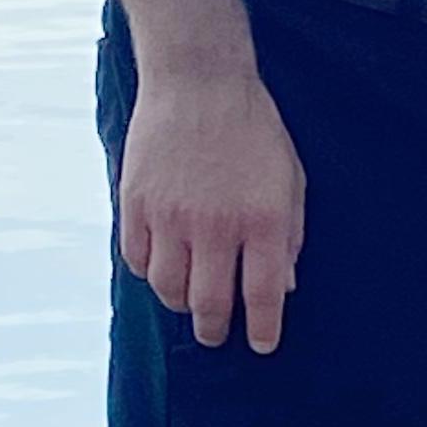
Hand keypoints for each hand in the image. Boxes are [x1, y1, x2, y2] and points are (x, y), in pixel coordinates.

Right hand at [118, 70, 307, 352]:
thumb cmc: (253, 129)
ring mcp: (171, 216)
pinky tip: (163, 266)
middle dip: (214, 330)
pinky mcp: (136, 204)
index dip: (262, 329)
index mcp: (263, 219)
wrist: (199, 81)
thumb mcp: (289, 178)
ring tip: (190, 301)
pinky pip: (138, 260)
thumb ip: (290, 235)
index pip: (262, 295)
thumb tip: (284, 286)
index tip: (261, 345)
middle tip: (216, 335)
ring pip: (168, 289)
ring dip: (180, 303)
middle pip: (209, 304)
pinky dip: (151, 272)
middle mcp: (216, 225)